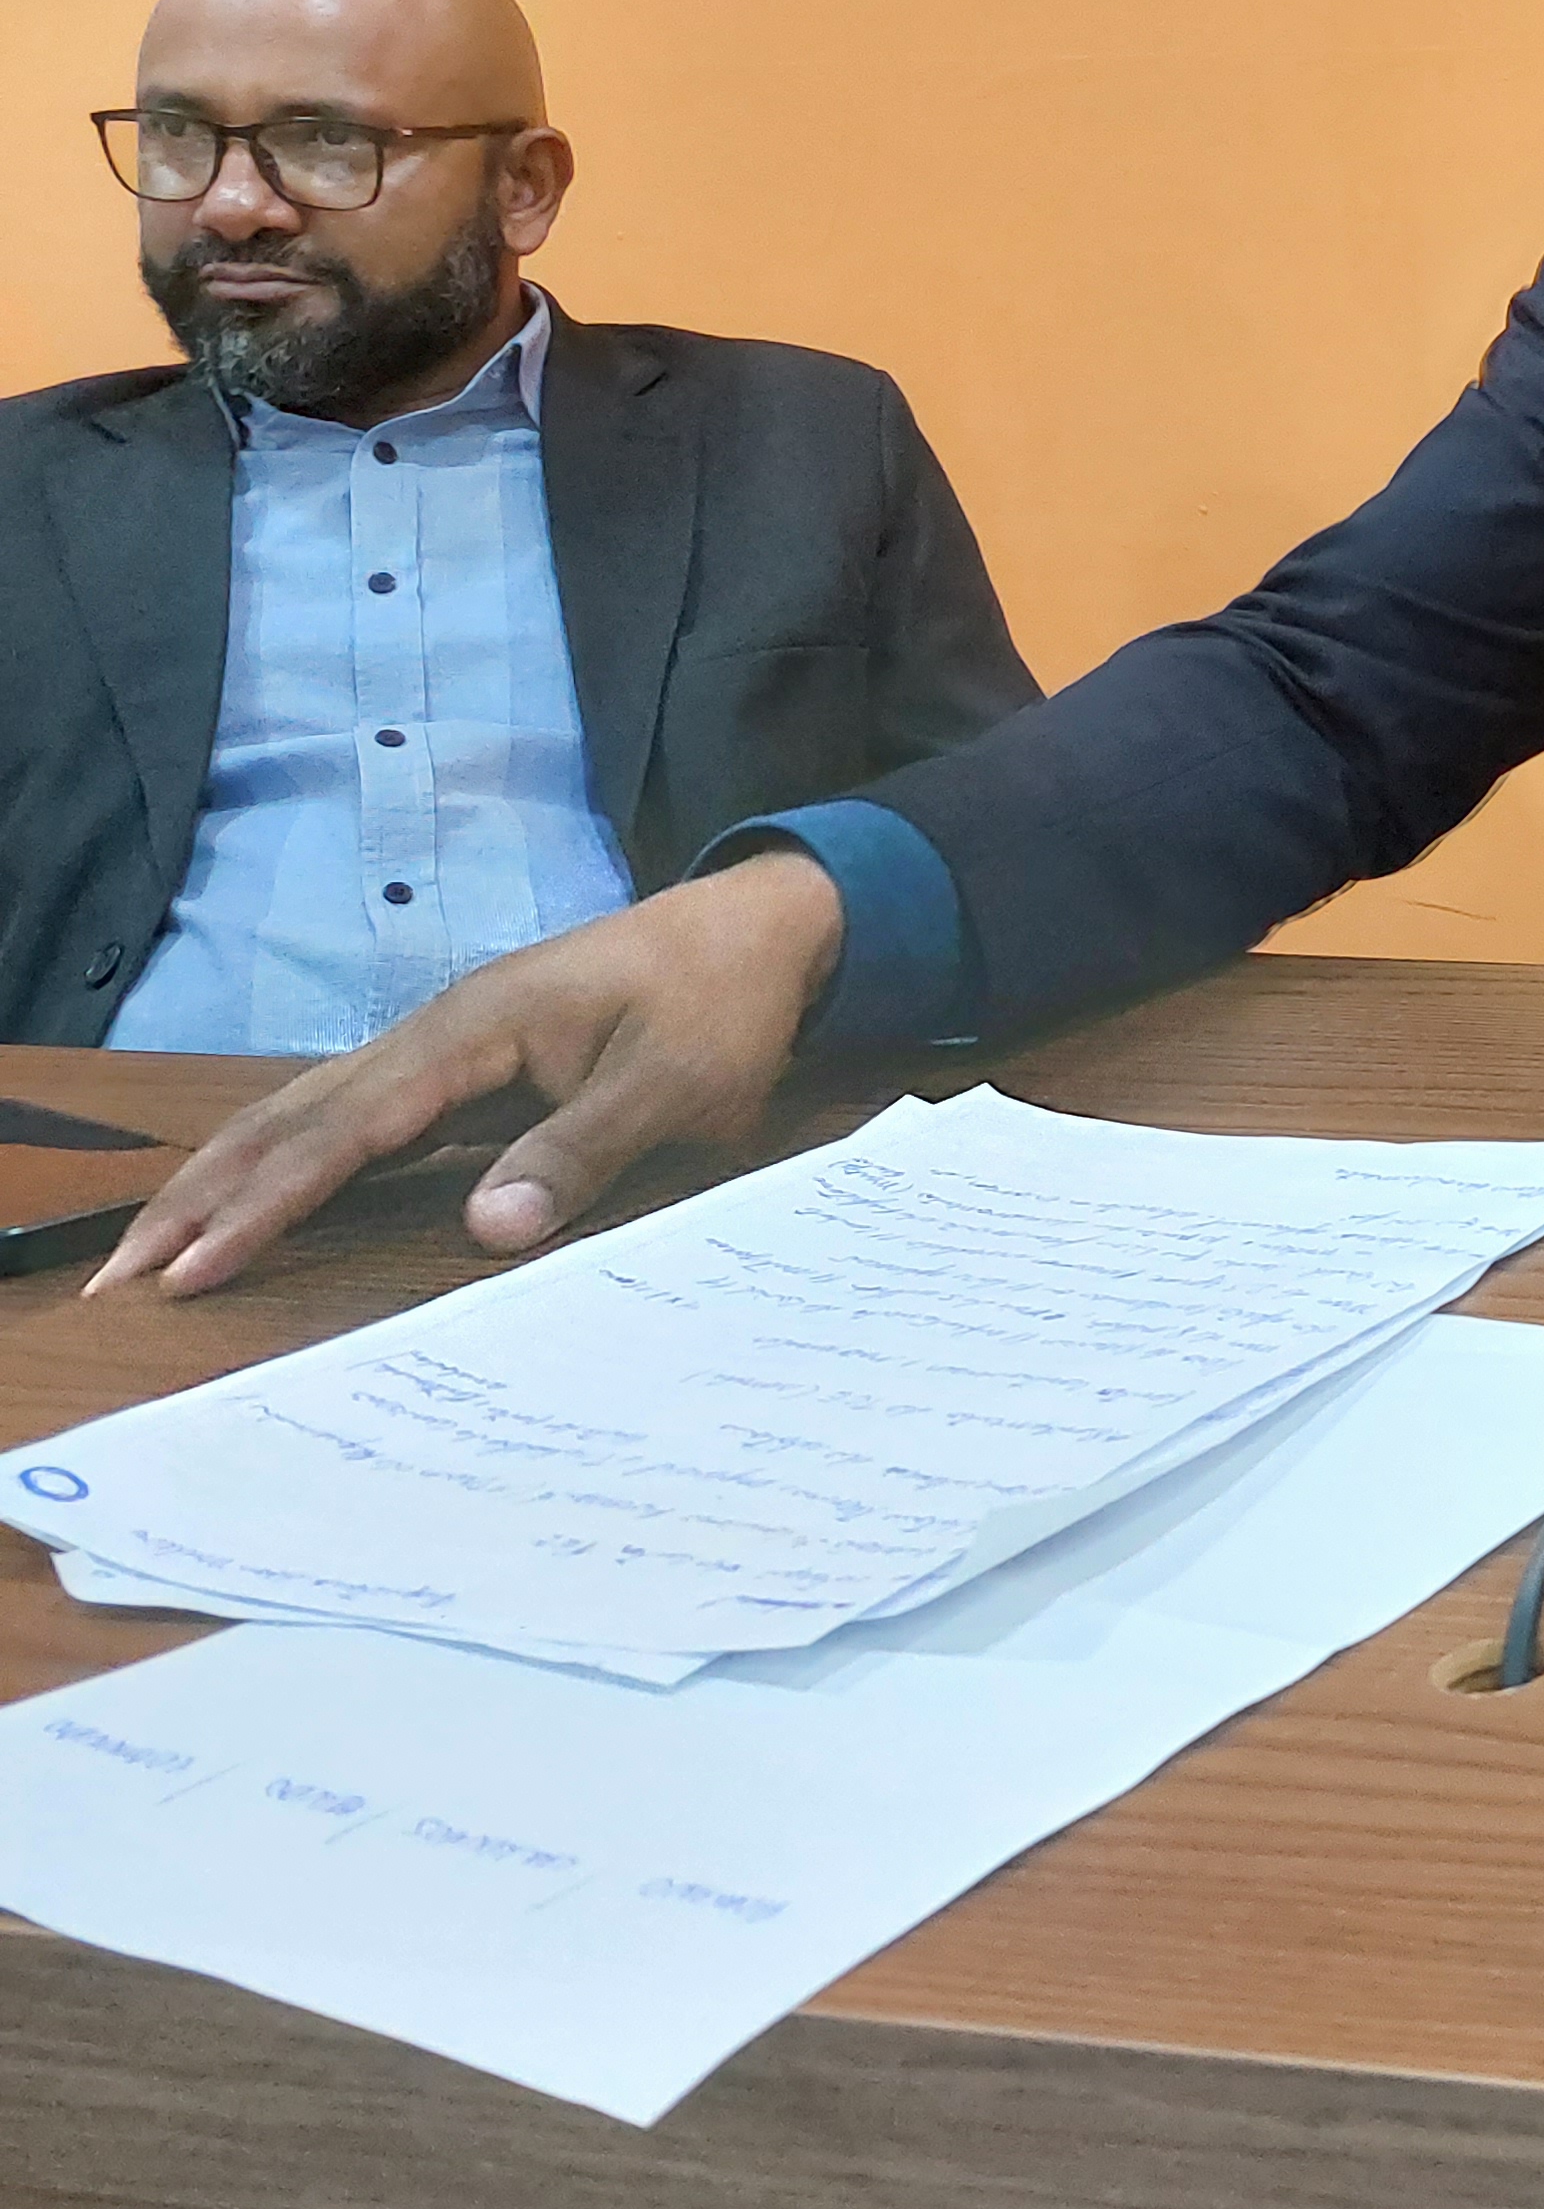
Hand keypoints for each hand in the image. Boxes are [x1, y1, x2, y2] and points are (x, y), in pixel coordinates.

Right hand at [89, 850, 847, 1298]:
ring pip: (306, 1115)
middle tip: (119, 1280)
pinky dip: (288, 1166)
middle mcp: (435, 1034)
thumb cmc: (721, 1003)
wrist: (759, 927)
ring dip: (226, 1181)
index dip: (263, 1205)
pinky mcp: (464, 1067)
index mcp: (471, 1032)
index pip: (342, 1131)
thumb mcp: (676, 1083)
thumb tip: (489, 1227)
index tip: (190, 1270)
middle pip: (291, 1119)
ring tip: (153, 1254)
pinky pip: (351, 1122)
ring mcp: (443, 1048)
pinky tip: (251, 1208)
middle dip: (199, 1198)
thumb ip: (583, 1149)